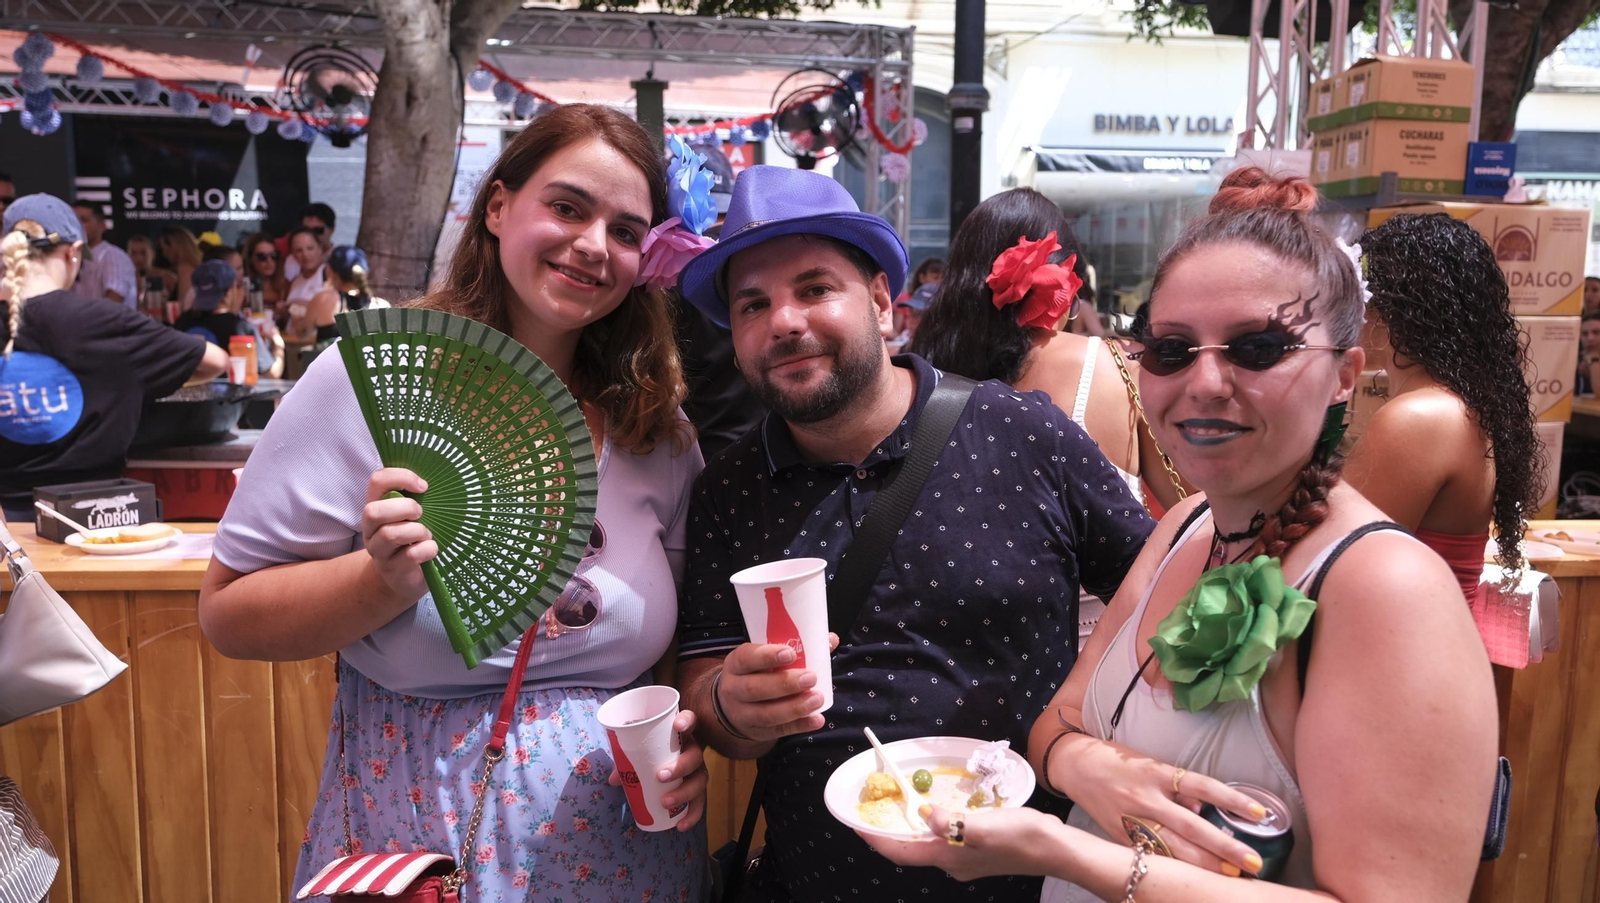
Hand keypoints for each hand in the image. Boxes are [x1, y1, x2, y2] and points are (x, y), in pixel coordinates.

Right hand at [361, 468, 435, 602]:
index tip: (423, 486)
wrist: (403, 578)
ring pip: (390, 534)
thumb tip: (441, 480)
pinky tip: (431, 549)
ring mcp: (379, 552)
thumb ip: (416, 499)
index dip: (400, 477)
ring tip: (426, 535)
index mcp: (376, 507)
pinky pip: (410, 555)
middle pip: (373, 511)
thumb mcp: (410, 517)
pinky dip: (426, 549)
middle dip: (404, 508)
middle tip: (420, 513)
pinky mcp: (393, 571)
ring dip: (416, 531)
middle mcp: (371, 529)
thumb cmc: (411, 539)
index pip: (377, 481)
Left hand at [609, 710, 708, 831]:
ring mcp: (698, 770)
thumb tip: (613, 779)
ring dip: (684, 793)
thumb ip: (627, 759)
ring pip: (700, 781)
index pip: (690, 720)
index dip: (687, 721)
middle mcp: (694, 751)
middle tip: (661, 776)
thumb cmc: (651, 750)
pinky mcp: (697, 789)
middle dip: (680, 766)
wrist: (665, 759)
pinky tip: (680, 825)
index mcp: (681, 734)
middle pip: (696, 756)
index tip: (677, 726)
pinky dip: (692, 815)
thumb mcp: (639, 750)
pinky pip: (699, 803)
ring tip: (665, 802)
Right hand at [715, 633, 839, 741]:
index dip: (767, 656)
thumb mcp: (765, 657)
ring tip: (817, 699)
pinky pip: (777, 731)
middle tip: (810, 678)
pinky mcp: (754, 732)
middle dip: (785, 684)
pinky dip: (799, 726)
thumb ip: (795, 647)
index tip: (790, 653)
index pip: (747, 658)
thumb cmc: (758, 673)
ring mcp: (741, 714)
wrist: (735, 704)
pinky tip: (816, 719)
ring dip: (794, 708)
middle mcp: (733, 689)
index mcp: (736, 664)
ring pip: (766, 714)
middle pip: (755, 688)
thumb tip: (831, 639)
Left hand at [859, 805, 1065, 881]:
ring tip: (902, 809)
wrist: (1053, 850)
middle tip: (877, 812)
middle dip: (892, 834)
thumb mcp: (980, 825)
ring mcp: (966, 861)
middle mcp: (952, 863)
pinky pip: (948, 840)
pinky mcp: (979, 854)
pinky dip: (936, 828)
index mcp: (947, 857)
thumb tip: (923, 814)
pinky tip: (941, 812)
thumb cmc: (1018, 836)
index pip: (901, 852)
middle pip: (912, 850)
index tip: (857, 826)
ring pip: (930, 846)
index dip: (877, 840)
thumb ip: (948, 821)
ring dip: (914, 830)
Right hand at [1052, 737, 1263, 875]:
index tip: (1260, 813)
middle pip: (1192, 827)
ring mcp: (1133, 820)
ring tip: (1230, 877)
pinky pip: (1153, 855)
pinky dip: (1174, 867)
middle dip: (1224, 847)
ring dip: (1204, 864)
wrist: (1077, 767)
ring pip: (1174, 848)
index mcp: (1158, 774)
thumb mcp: (1153, 765)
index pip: (1203, 786)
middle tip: (1253, 863)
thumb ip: (1179, 789)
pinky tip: (1193, 879)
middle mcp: (1147, 798)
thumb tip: (1203, 809)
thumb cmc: (1121, 762)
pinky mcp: (1122, 838)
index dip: (1232, 800)